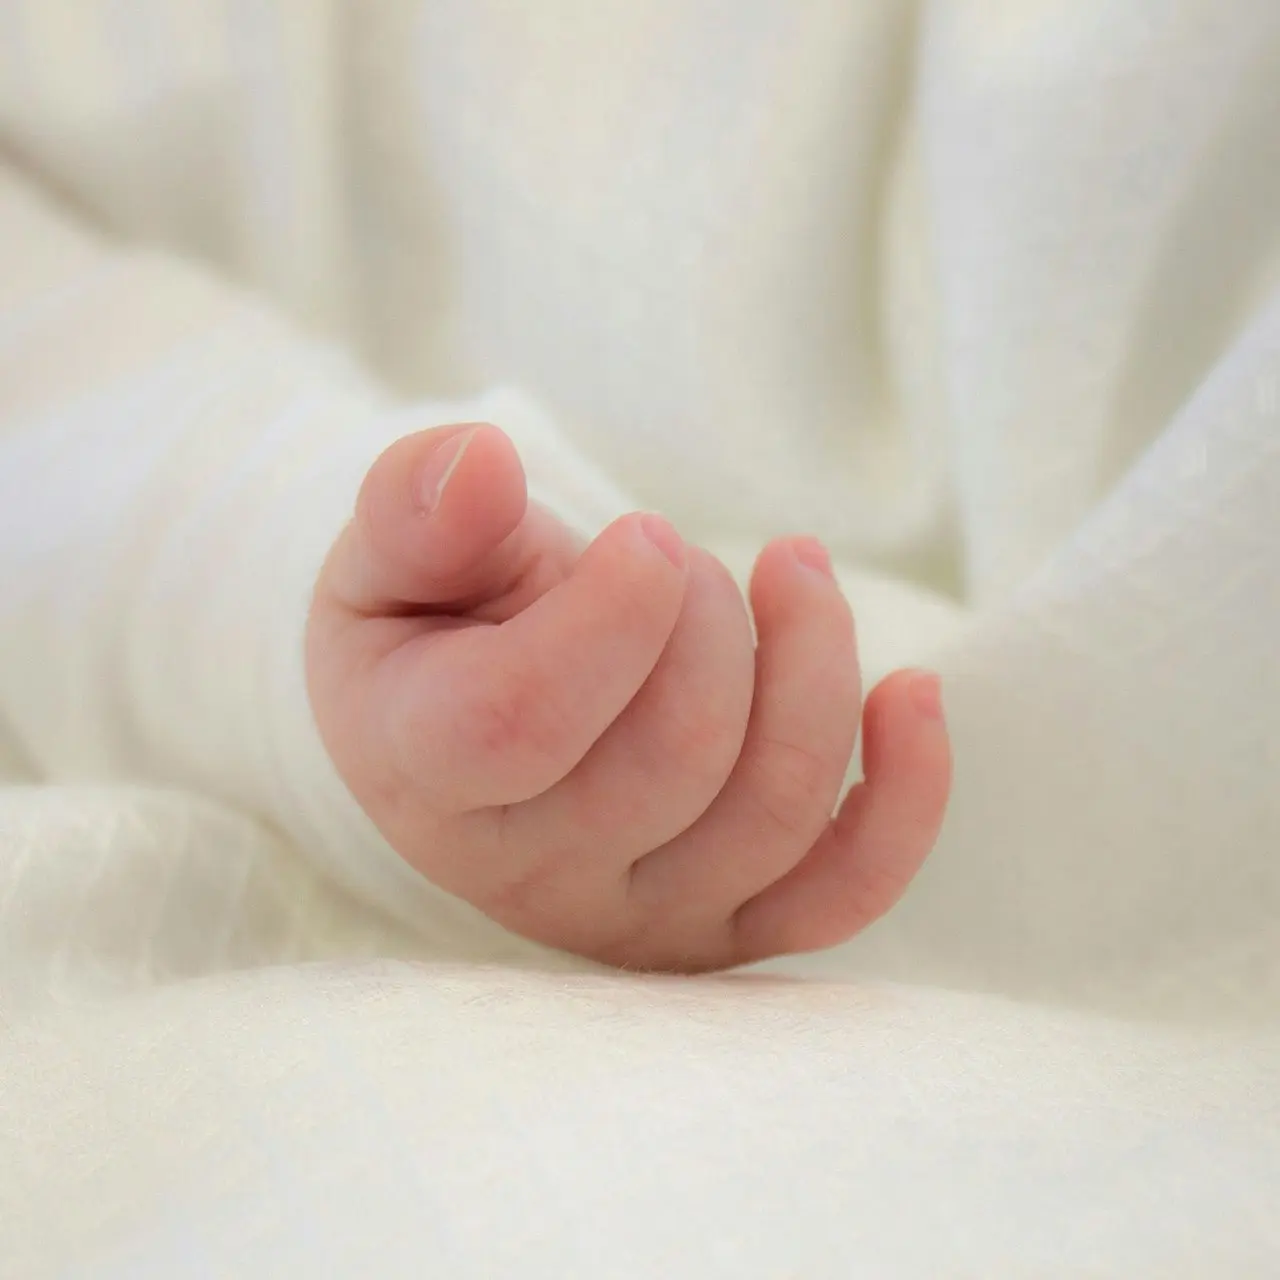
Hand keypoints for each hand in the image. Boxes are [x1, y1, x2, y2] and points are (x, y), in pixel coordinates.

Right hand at [307, 423, 950, 970]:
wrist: (473, 723)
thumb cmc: (436, 627)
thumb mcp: (394, 554)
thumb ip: (418, 508)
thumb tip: (483, 466)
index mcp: (424, 768)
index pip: (520, 722)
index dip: (610, 616)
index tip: (643, 535)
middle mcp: (528, 870)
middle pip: (672, 761)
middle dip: (710, 621)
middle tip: (681, 554)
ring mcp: (636, 914)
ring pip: (770, 815)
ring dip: (813, 666)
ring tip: (792, 571)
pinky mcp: (725, 924)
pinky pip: (841, 895)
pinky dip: (905, 798)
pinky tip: (911, 692)